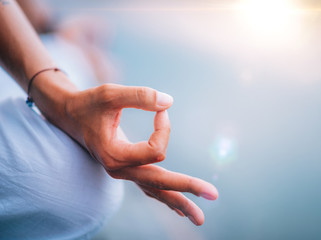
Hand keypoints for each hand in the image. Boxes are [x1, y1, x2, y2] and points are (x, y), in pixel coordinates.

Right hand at [65, 84, 217, 224]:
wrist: (70, 115)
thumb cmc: (89, 103)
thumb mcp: (110, 94)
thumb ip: (139, 96)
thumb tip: (169, 102)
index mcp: (115, 155)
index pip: (155, 151)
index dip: (164, 128)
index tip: (160, 109)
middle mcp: (120, 170)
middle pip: (159, 184)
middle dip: (187, 188)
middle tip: (214, 195)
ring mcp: (124, 173)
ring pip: (155, 192)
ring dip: (179, 202)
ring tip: (199, 218)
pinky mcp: (127, 170)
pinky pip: (150, 188)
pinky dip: (166, 196)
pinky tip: (180, 209)